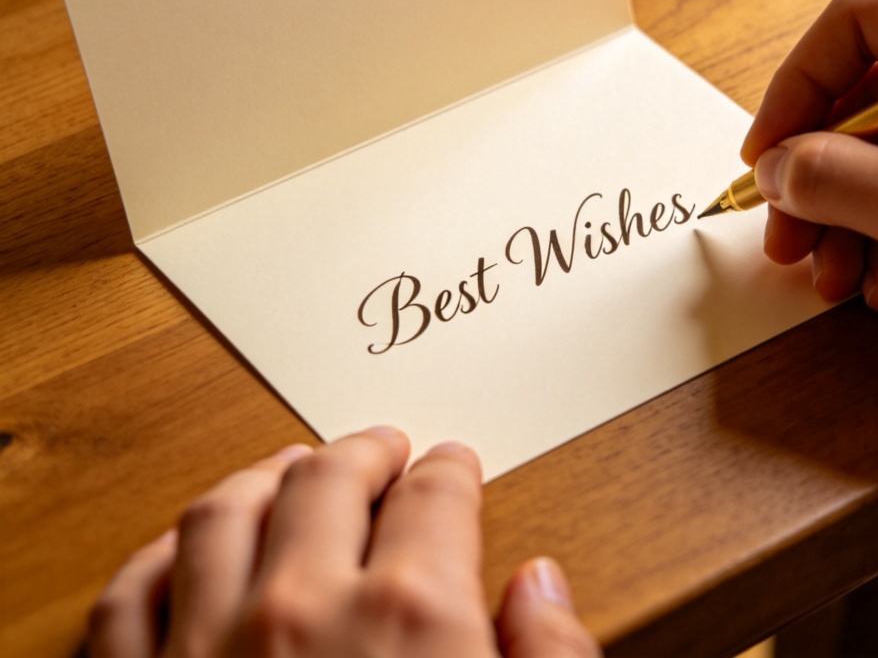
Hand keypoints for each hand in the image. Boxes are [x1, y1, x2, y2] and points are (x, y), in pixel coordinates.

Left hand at [88, 428, 599, 657]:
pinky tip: (188, 547)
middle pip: (332, 476)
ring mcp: (204, 655)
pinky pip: (129, 595)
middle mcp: (303, 616)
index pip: (438, 494)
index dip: (452, 468)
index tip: (454, 462)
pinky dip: (161, 553)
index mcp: (415, 625)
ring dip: (265, 475)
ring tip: (292, 470)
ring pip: (226, 509)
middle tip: (384, 447)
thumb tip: (540, 583)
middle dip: (366, 450)